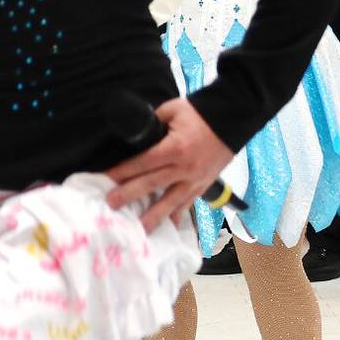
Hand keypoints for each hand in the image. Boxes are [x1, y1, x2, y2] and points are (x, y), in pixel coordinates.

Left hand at [102, 97, 236, 232]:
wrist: (234, 119)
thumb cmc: (200, 113)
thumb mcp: (172, 110)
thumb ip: (153, 123)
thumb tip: (135, 133)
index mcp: (175, 148)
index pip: (142, 163)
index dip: (123, 171)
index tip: (105, 179)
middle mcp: (184, 168)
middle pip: (152, 184)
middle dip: (129, 195)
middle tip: (111, 205)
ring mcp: (196, 179)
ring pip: (171, 201)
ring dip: (153, 216)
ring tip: (139, 229)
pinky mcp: (204, 184)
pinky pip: (189, 203)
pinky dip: (178, 214)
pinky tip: (169, 225)